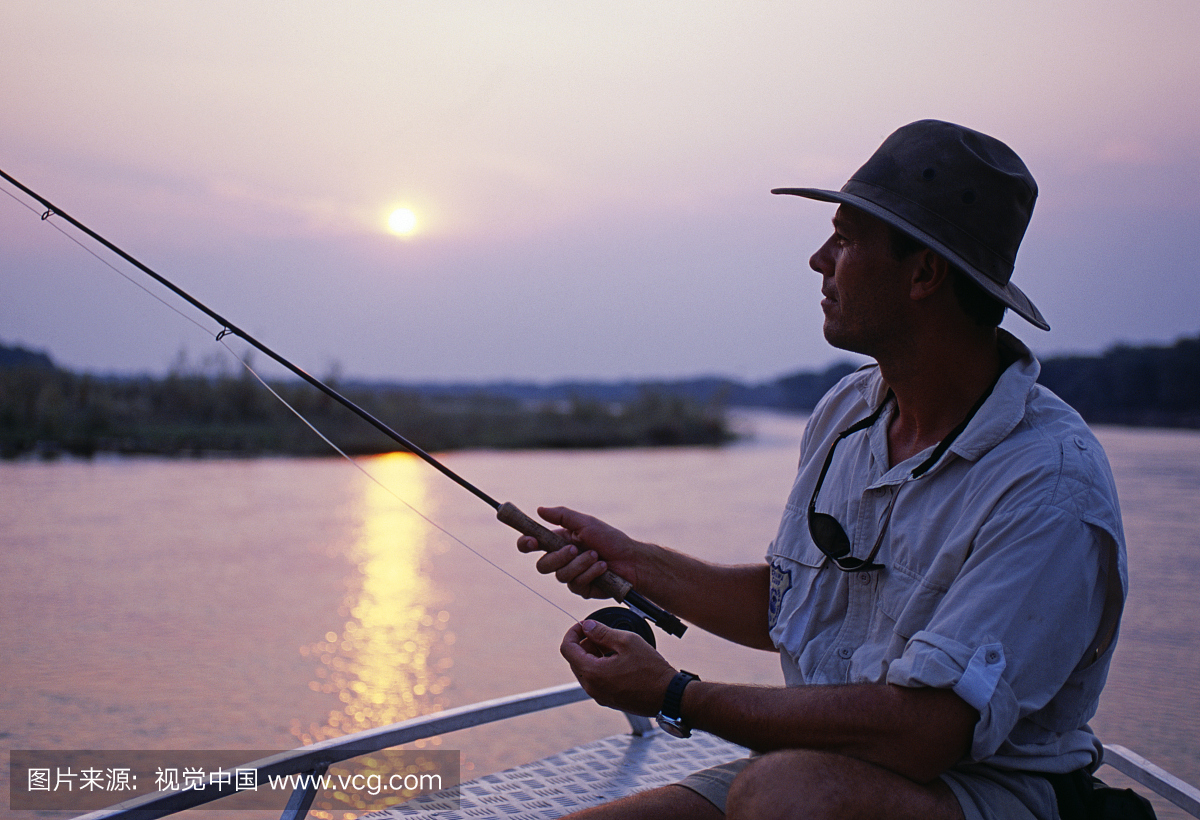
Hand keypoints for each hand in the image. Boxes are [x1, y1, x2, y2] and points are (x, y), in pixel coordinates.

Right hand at [516, 506, 643, 598]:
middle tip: (574, 549)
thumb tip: (539, 510)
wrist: (631, 560)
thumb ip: (562, 516)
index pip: (533, 544)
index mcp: (559, 541)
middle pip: (542, 565)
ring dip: (580, 564)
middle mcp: (562, 560)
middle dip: (558, 557)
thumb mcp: (586, 523)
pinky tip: (602, 568)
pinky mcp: (581, 588)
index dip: (527, 543)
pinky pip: (576, 584)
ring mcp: (571, 575)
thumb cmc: (610, 539)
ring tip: (596, 556)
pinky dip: (590, 573)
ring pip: (560, 575)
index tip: (531, 541)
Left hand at [560, 619, 676, 715]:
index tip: (583, 625)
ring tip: (613, 646)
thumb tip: (587, 626)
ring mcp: (599, 696)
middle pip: (574, 660)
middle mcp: (591, 688)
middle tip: (602, 633)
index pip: (567, 649)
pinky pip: (596, 680)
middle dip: (584, 643)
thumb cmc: (651, 669)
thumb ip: (602, 632)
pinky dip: (600, 667)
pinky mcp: (608, 700)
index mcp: (592, 673)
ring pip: (585, 670)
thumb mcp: (627, 641)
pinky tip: (618, 660)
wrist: (668, 696)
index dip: (572, 632)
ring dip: (593, 655)